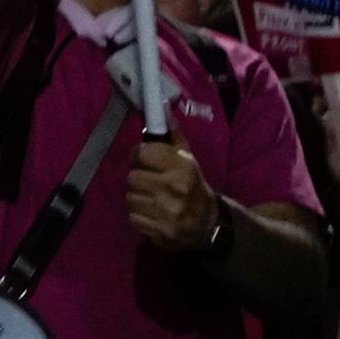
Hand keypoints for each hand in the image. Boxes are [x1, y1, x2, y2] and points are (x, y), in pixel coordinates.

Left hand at [126, 136, 221, 252]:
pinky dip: (139, 216)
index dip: (139, 156)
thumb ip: (172, 135)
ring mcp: (167, 212)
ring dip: (137, 198)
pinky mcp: (160, 231)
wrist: (209, 224)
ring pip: (130, 198)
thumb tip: (160, 107)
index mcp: (182, 167)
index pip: (142, 153)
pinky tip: (153, 214)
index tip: (144, 160)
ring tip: (152, 199)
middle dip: (139, 179)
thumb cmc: (193, 186)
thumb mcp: (187, 159)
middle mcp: (174, 188)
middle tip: (150, 182)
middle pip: (132, 177)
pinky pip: (133, 218)